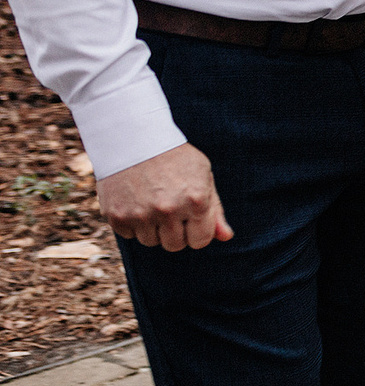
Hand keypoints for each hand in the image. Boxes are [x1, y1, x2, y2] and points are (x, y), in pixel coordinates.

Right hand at [99, 143, 231, 251]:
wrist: (134, 139)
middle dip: (176, 233)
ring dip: (153, 228)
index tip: (191, 220)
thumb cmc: (175, 158)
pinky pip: (129, 235)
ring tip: (152, 203)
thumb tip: (226, 237)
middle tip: (171, 210)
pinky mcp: (116, 216)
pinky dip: (132, 223)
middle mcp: (168, 210)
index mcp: (196, 200)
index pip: (200, 241)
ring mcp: (140, 214)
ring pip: (151, 242)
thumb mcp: (203, 176)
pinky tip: (135, 201)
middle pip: (174, 245)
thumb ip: (215, 210)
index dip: (197, 232)